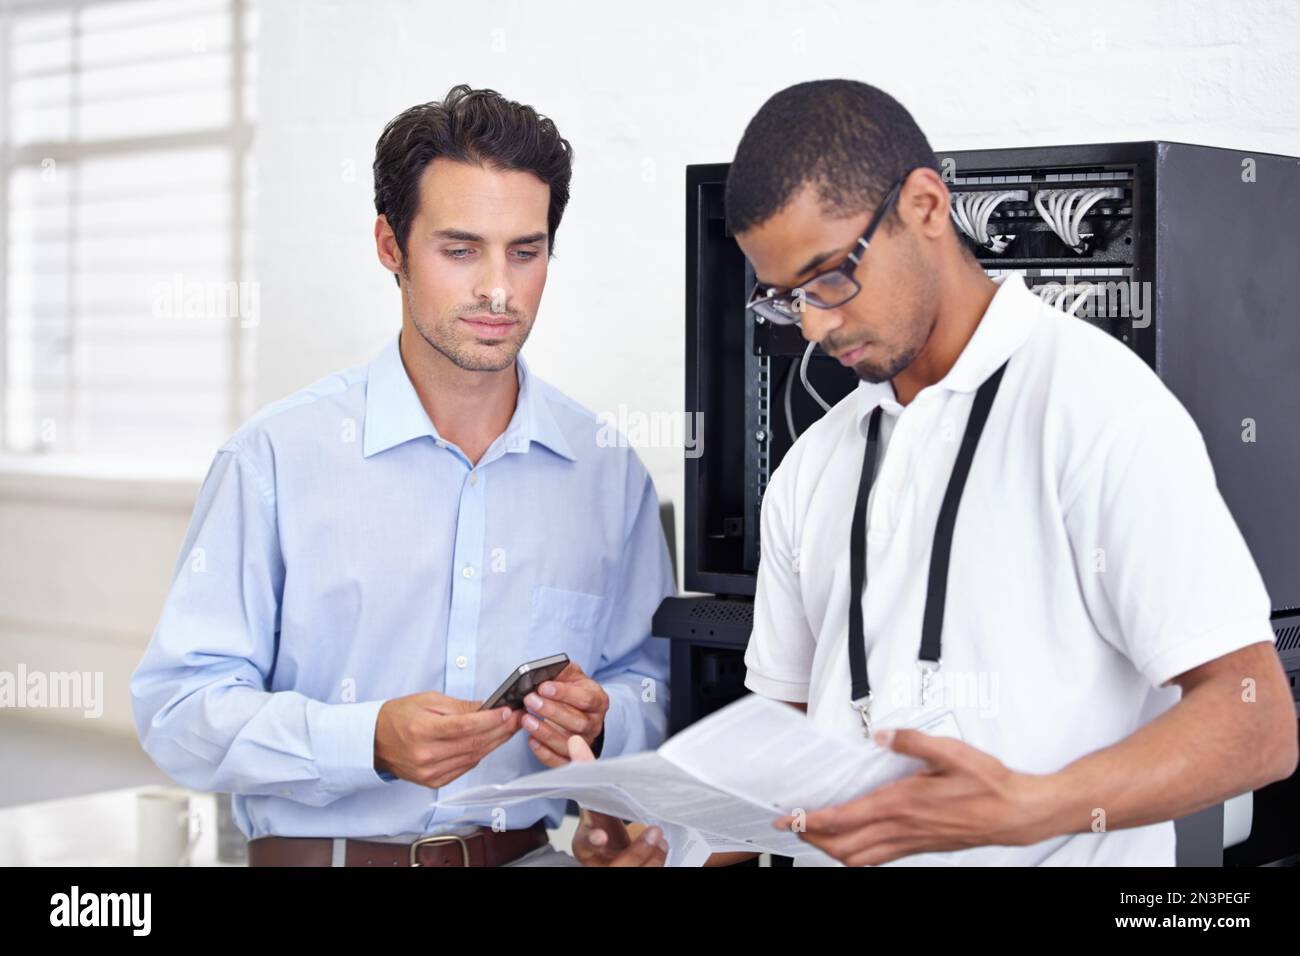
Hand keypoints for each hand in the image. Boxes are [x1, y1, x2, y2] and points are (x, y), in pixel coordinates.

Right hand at [374, 690, 521, 788]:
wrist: (373, 741)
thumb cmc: (397, 717)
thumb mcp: (427, 700)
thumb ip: (459, 706)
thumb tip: (487, 707)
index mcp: (422, 730)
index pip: (465, 726)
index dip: (490, 720)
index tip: (507, 712)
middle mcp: (426, 754)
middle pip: (473, 743)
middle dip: (500, 730)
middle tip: (517, 719)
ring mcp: (429, 772)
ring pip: (473, 757)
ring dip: (494, 743)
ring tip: (508, 729)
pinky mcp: (432, 781)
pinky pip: (464, 768)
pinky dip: (479, 755)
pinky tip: (489, 743)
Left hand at [521, 662, 609, 767]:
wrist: (581, 712)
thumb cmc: (573, 691)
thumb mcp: (572, 676)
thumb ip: (560, 671)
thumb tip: (541, 672)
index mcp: (598, 701)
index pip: (585, 698)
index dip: (564, 694)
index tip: (543, 687)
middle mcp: (594, 724)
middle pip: (577, 722)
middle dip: (551, 711)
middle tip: (529, 701)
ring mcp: (585, 743)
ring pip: (568, 743)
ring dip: (545, 732)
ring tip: (526, 720)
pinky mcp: (573, 758)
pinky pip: (560, 761)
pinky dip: (544, 753)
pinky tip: (531, 740)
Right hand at [567, 735, 666, 866]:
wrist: (608, 855)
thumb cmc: (600, 827)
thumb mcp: (594, 805)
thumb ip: (587, 776)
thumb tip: (575, 741)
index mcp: (584, 843)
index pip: (587, 842)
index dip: (594, 839)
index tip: (602, 836)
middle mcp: (598, 863)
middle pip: (616, 865)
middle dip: (637, 851)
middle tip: (654, 831)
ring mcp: (615, 870)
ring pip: (634, 871)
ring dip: (652, 856)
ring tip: (662, 840)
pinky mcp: (631, 873)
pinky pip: (646, 873)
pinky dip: (657, 861)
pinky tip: (664, 847)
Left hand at [772, 728, 1051, 866]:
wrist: (1016, 813)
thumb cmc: (988, 784)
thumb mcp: (951, 752)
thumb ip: (913, 741)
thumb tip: (883, 736)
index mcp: (902, 803)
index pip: (844, 818)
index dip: (812, 821)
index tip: (790, 817)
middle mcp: (902, 828)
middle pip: (843, 846)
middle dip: (813, 839)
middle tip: (792, 827)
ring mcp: (911, 842)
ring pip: (860, 857)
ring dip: (832, 850)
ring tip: (815, 836)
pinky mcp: (921, 847)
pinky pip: (880, 858)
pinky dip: (858, 854)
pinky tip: (853, 843)